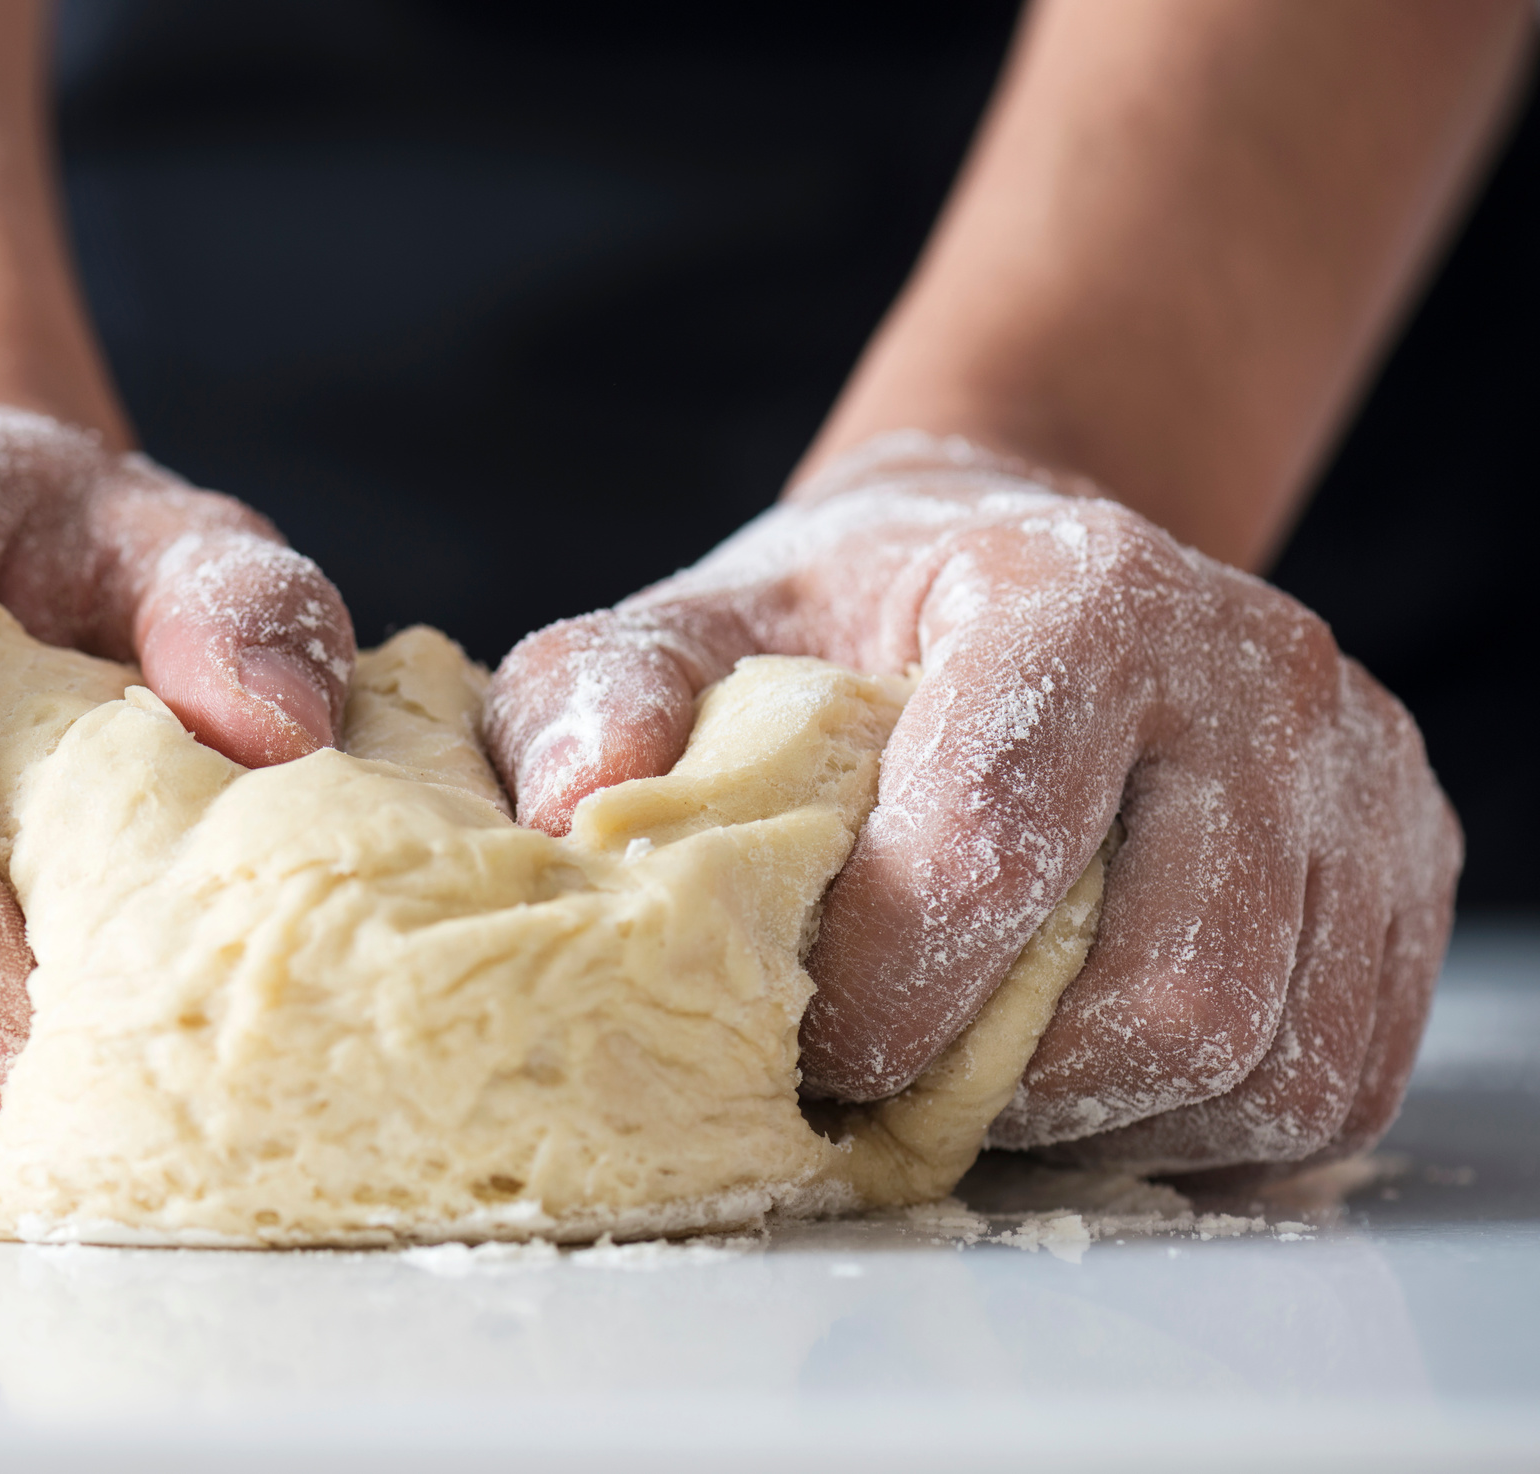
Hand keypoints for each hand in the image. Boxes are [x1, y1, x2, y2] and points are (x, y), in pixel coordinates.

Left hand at [485, 434, 1458, 1176]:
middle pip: (1160, 989)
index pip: (997, 835)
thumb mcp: (700, 626)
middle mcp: (1251, 672)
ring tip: (981, 1072)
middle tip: (891, 1072)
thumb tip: (576, 809)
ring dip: (1095, 1117)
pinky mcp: (1401, 869)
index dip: (886, 979)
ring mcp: (1353, 776)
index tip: (805, 1025)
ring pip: (1259, 1060)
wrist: (1017, 571)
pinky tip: (1084, 1071)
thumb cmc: (847, 624)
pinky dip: (1197, 1127)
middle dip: (996, 1079)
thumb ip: (602, 691)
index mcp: (1073, 592)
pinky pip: (1331, 1085)